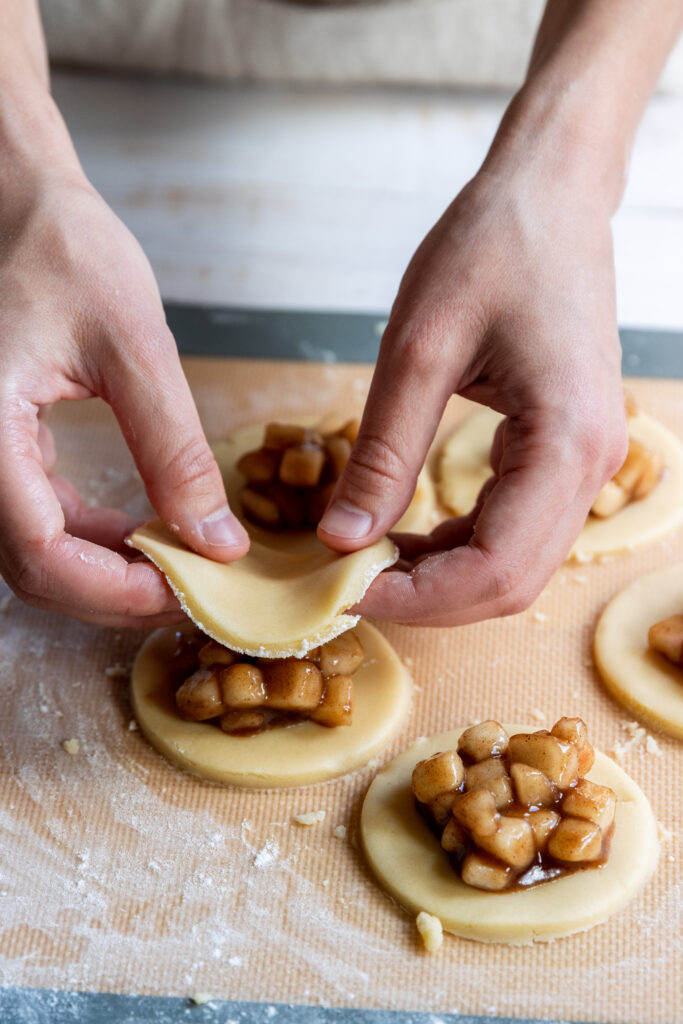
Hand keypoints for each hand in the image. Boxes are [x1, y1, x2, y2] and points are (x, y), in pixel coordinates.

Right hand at [0, 177, 248, 626]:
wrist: (17, 203)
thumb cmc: (61, 250)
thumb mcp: (132, 347)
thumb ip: (173, 449)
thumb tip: (214, 538)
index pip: (39, 551)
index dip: (116, 588)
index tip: (187, 589)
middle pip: (33, 568)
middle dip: (116, 591)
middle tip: (193, 588)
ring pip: (35, 552)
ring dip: (108, 570)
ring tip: (181, 564)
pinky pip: (38, 516)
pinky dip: (94, 537)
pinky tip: (147, 531)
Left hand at [318, 156, 626, 625]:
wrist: (549, 197)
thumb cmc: (490, 248)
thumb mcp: (419, 349)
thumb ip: (382, 451)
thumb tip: (341, 537)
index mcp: (564, 440)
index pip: (494, 567)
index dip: (416, 597)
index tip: (343, 591)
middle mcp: (591, 464)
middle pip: (509, 581)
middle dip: (425, 598)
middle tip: (347, 585)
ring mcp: (586, 460)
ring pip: (513, 562)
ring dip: (439, 576)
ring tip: (366, 559)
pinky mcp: (565, 450)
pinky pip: (514, 526)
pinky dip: (456, 543)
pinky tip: (404, 530)